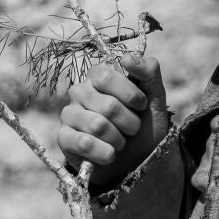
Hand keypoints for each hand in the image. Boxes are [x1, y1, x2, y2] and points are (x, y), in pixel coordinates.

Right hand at [57, 54, 170, 187]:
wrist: (136, 161)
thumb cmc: (144, 125)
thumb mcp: (155, 97)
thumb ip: (149, 71)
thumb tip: (127, 57)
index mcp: (98, 76)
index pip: (106, 76)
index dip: (129, 94)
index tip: (141, 105)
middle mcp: (79, 91)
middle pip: (107, 105)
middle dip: (130, 122)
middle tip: (133, 129)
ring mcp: (69, 114)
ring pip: (98, 125)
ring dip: (119, 140)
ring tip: (121, 142)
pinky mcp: (64, 138)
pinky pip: (84, 143)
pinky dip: (105, 153)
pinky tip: (110, 154)